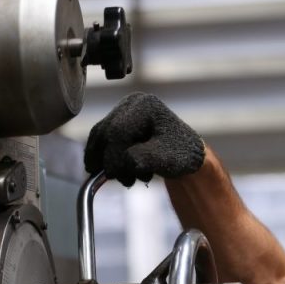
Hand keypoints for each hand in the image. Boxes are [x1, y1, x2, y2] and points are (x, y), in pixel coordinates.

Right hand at [84, 92, 205, 185]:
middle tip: (123, 180)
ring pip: (100, 137)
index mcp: (146, 105)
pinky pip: (100, 141)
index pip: (119, 130)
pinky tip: (112, 173)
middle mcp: (131, 103)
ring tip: (127, 179)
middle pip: (106, 132)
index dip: (113, 155)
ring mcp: (122, 112)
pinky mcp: (115, 124)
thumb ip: (145, 158)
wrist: (185, 155)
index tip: (116, 176)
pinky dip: (102, 158)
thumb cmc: (180, 154)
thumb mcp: (167, 158)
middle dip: (110, 160)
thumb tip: (126, 161)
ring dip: (106, 161)